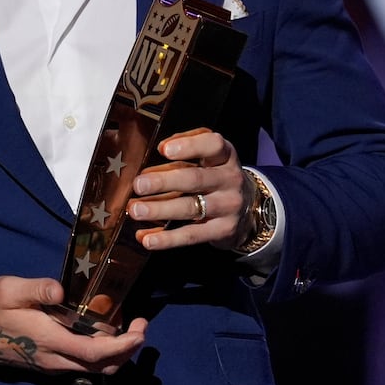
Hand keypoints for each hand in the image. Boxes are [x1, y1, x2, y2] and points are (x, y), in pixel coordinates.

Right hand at [0, 275, 147, 374]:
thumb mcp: (10, 289)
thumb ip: (37, 289)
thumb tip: (62, 289)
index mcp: (49, 341)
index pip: (95, 353)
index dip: (123, 346)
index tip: (141, 331)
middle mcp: (55, 360)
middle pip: (102, 366)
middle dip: (128, 350)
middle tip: (141, 325)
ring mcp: (52, 365)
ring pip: (95, 368)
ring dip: (117, 353)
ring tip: (129, 328)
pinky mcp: (49, 363)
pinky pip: (83, 365)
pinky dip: (102, 354)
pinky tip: (104, 332)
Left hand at [129, 129, 254, 252]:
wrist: (249, 208)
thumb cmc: (217, 176)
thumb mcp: (210, 156)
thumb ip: (187, 147)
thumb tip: (161, 147)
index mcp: (226, 155)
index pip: (213, 145)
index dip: (189, 146)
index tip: (163, 149)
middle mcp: (230, 179)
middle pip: (195, 179)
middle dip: (163, 182)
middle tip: (138, 185)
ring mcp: (228, 206)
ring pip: (190, 208)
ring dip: (159, 210)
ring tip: (136, 210)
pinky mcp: (223, 230)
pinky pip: (192, 235)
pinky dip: (167, 238)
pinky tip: (147, 239)